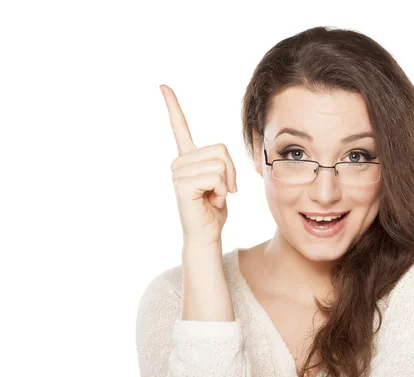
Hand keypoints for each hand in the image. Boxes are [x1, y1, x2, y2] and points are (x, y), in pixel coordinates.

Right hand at [160, 84, 237, 244]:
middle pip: (220, 149)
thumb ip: (221, 164)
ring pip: (221, 164)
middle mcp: (179, 162)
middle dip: (230, 171)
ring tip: (213, 197)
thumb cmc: (214, 209)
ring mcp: (178, 173)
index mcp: (187, 158)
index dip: (173, 106)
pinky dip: (221, 191)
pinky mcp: (183, 184)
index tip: (163, 86)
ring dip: (226, 184)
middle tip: (221, 190)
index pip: (180, 127)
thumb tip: (222, 157)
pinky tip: (210, 201)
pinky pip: (216, 177)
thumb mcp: (222, 180)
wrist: (207, 235)